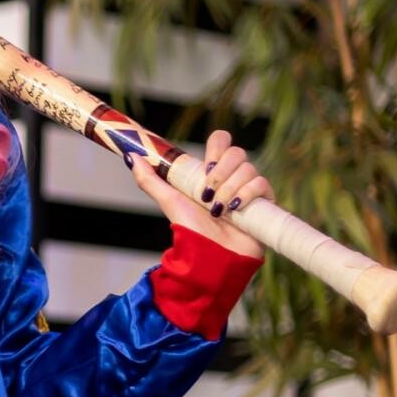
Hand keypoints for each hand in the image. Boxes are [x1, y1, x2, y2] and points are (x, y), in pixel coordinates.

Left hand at [127, 128, 270, 259]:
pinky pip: (262, 184)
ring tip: (217, 209)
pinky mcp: (264, 203)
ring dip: (229, 189)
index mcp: (212, 172)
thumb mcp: (168, 201)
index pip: (222, 141)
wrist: (210, 256)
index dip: (217, 146)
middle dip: (219, 172)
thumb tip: (131, 156)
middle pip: (237, 152)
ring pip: (248, 169)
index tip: (205, 166)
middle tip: (206, 193)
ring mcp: (249, 189)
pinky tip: (234, 210)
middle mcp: (232, 177)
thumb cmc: (190, 230)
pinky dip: (246, 195)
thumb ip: (149, 179)